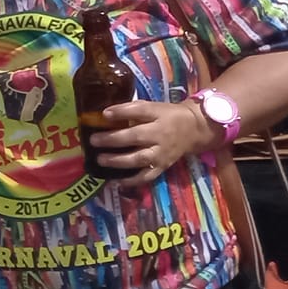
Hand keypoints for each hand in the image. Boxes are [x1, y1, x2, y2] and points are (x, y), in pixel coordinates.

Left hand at [88, 99, 219, 183]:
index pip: (140, 111)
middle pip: (136, 137)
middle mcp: (159, 135)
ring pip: (139, 159)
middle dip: (113, 139)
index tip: (104, 114)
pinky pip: (147, 176)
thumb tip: (105, 114)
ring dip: (118, 161)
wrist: (193, 130)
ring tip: (100, 160)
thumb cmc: (166, 116)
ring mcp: (161, 153)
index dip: (121, 112)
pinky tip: (116, 181)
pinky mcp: (162, 167)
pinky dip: (132, 180)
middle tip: (94, 140)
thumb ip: (132, 109)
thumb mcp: (153, 107)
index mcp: (157, 116)